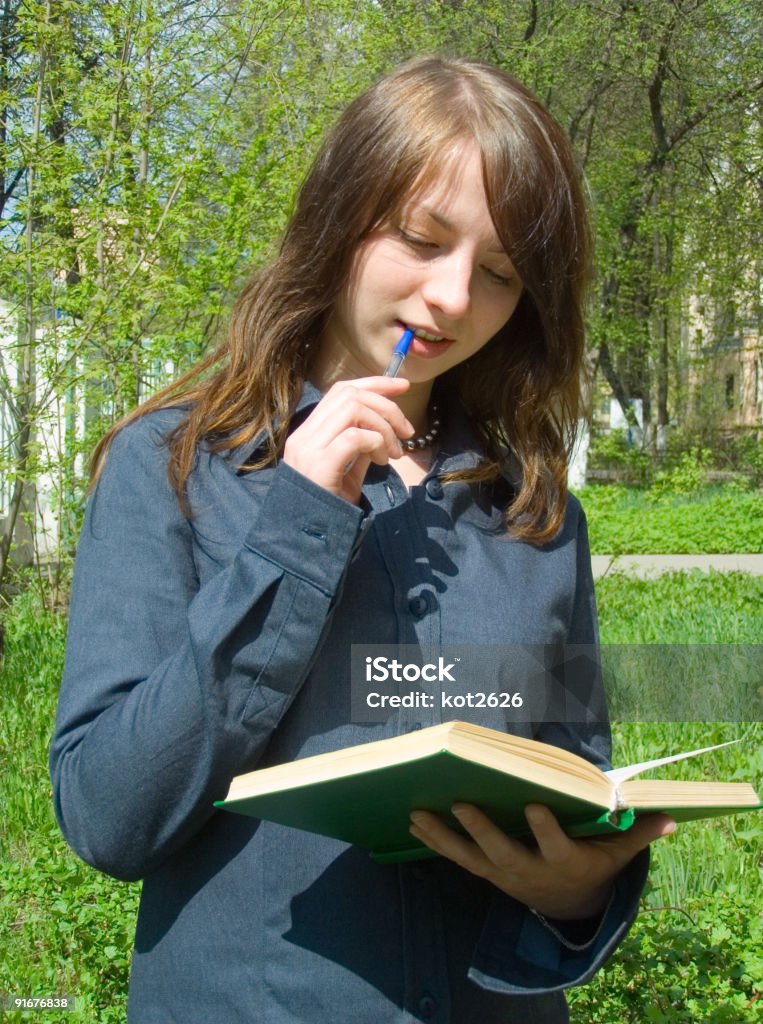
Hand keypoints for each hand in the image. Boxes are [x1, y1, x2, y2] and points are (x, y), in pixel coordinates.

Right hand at [283, 377, 413, 503]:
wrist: (309, 538)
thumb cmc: (329, 505)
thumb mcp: (349, 470)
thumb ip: (361, 446)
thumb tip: (384, 428)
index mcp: (309, 432)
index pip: (341, 390)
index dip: (374, 383)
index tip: (402, 386)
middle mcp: (304, 435)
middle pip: (350, 395)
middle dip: (387, 406)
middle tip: (407, 431)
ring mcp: (309, 448)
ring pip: (353, 410)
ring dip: (384, 426)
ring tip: (393, 452)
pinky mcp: (319, 465)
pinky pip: (354, 437)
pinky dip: (376, 442)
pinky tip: (381, 461)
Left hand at [409, 803, 675, 920]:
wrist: (570, 905)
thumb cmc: (593, 863)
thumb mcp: (617, 855)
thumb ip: (637, 833)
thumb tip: (670, 817)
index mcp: (564, 862)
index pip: (555, 846)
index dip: (544, 828)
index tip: (533, 804)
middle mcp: (530, 871)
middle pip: (504, 852)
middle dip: (483, 829)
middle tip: (462, 802)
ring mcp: (504, 874)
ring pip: (470, 857)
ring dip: (443, 836)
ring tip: (416, 812)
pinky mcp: (487, 872)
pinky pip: (458, 858)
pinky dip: (435, 841)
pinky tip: (413, 821)